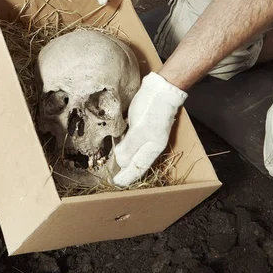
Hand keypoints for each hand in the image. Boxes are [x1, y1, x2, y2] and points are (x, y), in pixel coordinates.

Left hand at [113, 72, 187, 186]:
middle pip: (135, 162)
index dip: (126, 177)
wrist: (161, 89)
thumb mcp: (140, 130)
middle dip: (124, 171)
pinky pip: (130, 141)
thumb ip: (130, 147)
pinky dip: (122, 146)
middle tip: (111, 177)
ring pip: (132, 152)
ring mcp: (145, 135)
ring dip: (123, 159)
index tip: (114, 183)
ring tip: (111, 165)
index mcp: (152, 149)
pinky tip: (115, 146)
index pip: (137, 168)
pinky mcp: (139, 125)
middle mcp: (149, 144)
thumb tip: (121, 162)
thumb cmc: (153, 109)